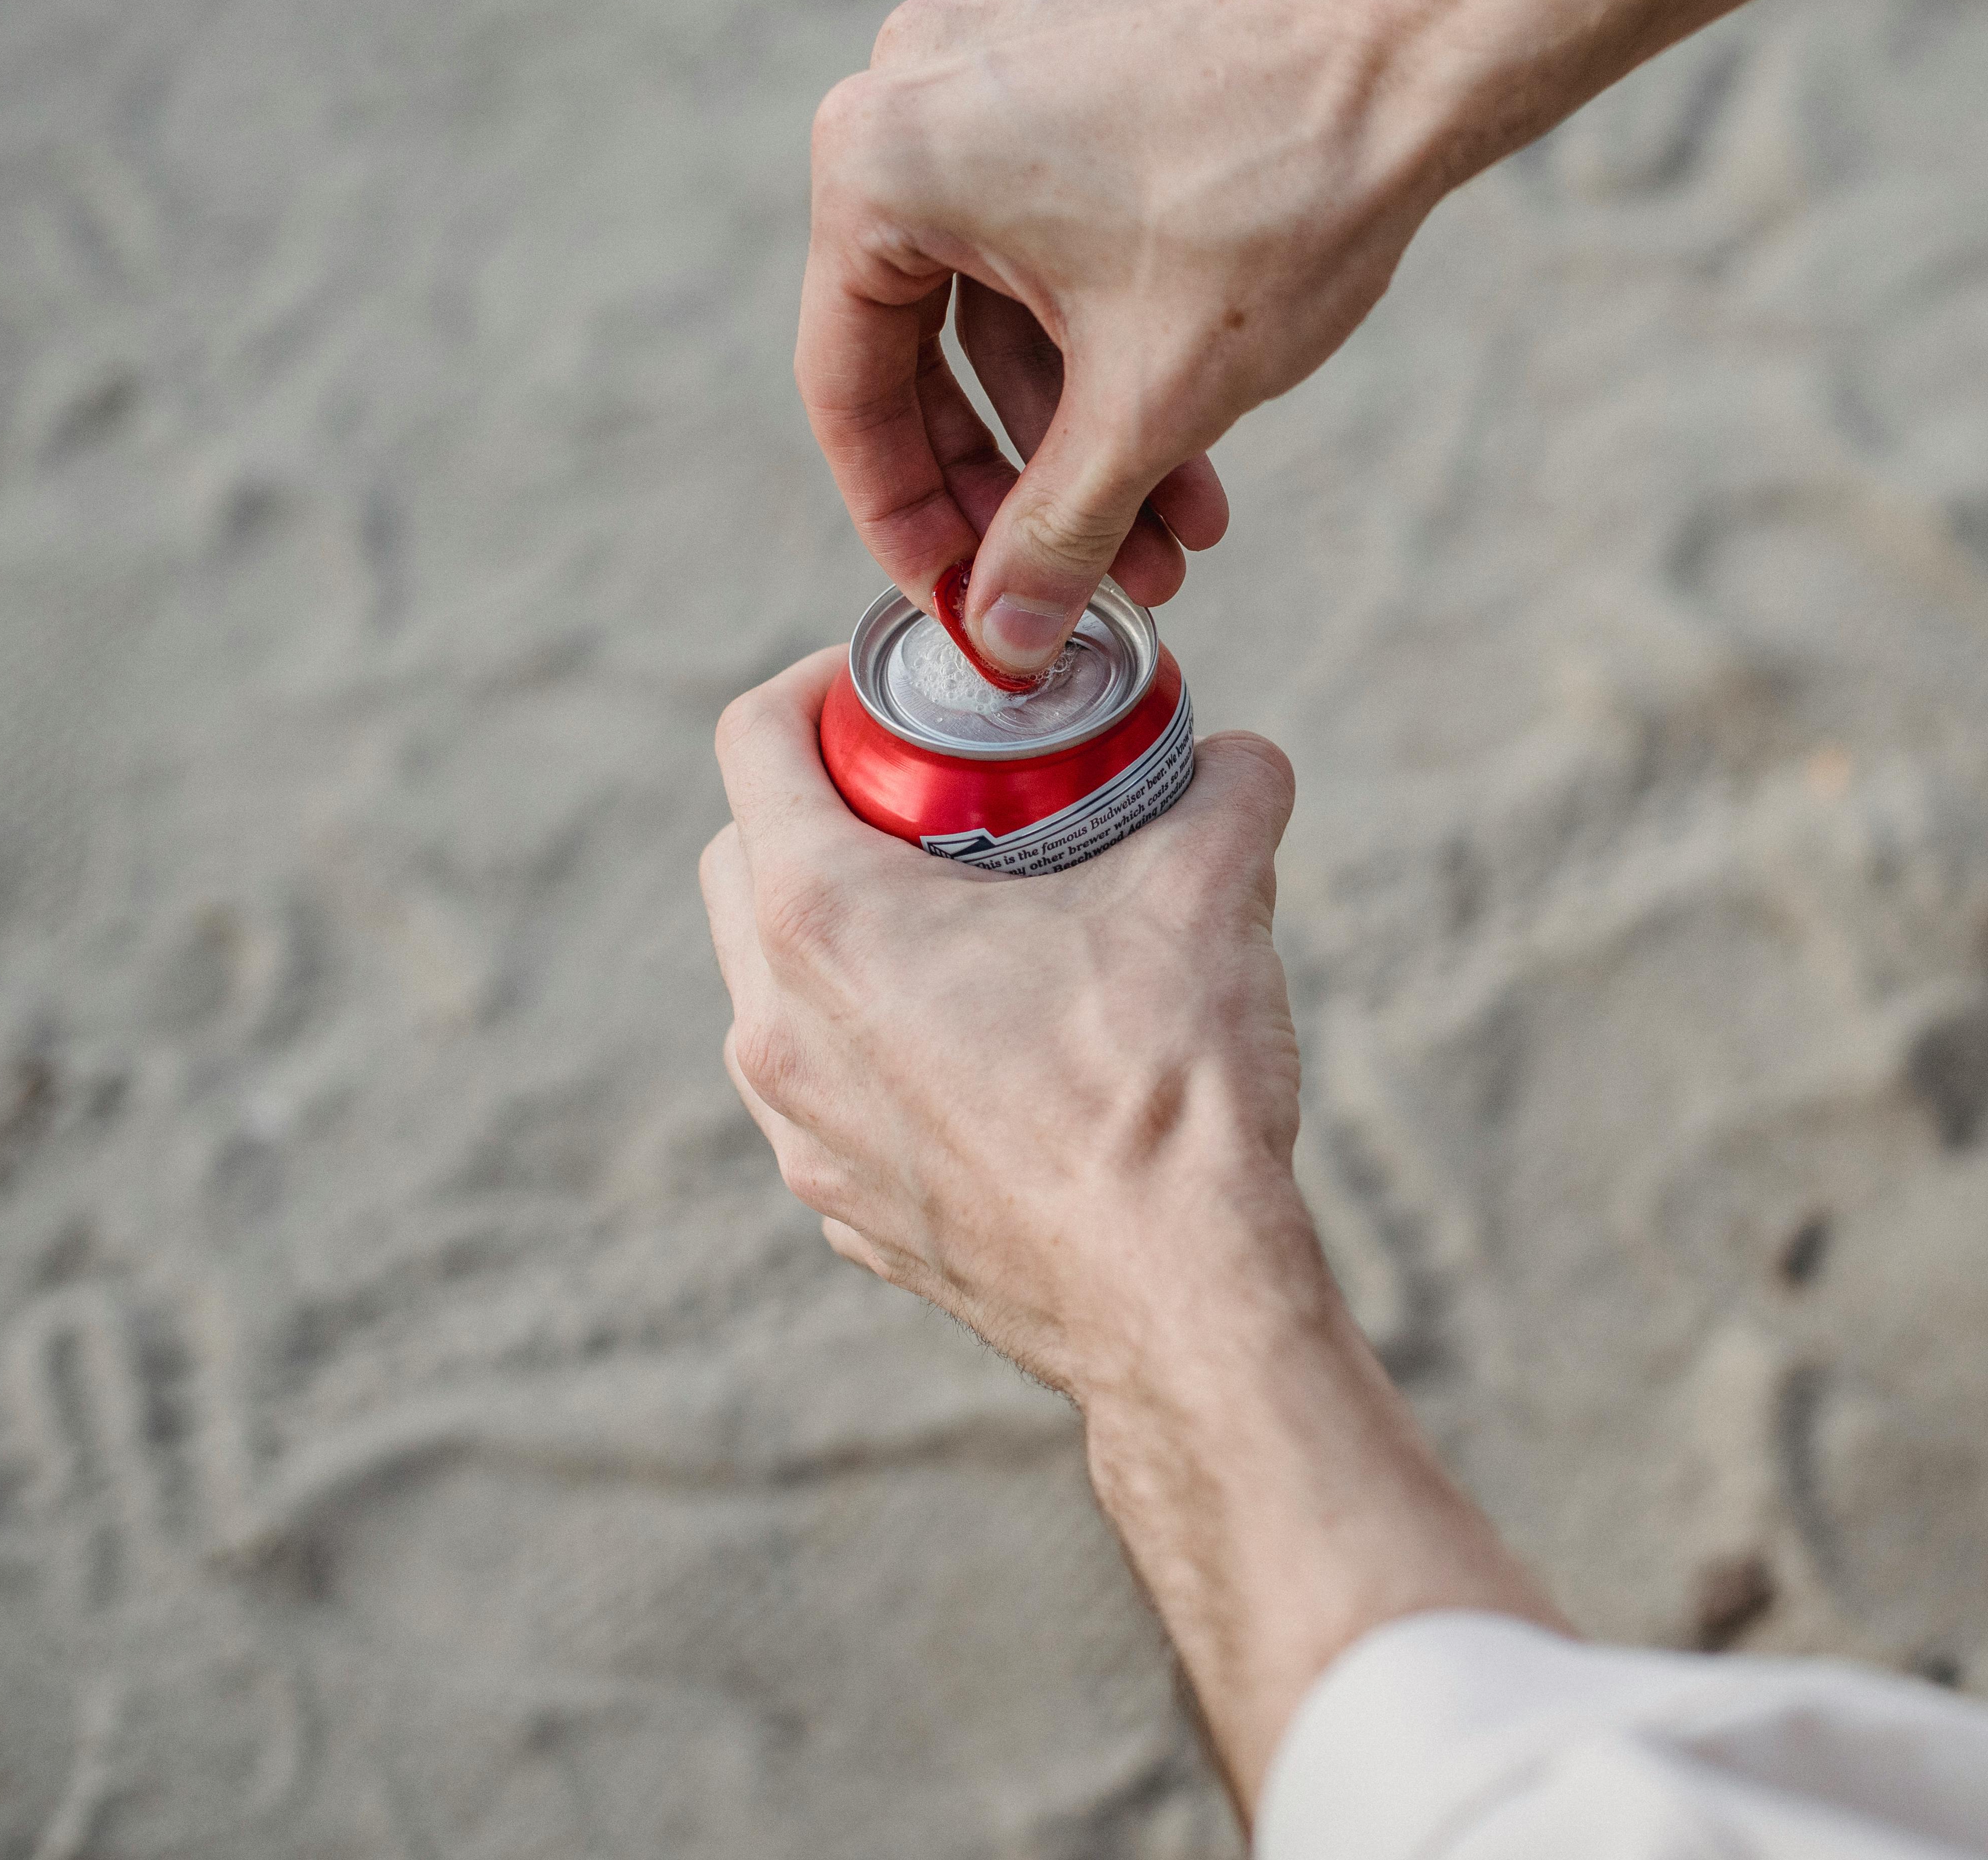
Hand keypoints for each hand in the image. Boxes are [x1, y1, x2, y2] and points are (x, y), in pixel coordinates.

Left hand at [700, 649, 1564, 1811]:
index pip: (752, 742)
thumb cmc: (1167, 1092)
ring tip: (965, 922)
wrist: (1181, 1301)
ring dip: (843, 933)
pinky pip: (826, 1090)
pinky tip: (985, 1046)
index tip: (892, 691)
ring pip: (774, 987)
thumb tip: (1243, 760)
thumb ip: (1225, 792)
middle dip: (823, 808)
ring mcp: (800, 1130)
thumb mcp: (1208, 895)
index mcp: (825, 920)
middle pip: (743, 861)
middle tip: (934, 797)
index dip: (816, 686)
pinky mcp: (844, 1209)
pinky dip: (875, 1043)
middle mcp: (776, 1024)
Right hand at [798, 0, 1443, 677]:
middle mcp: (906, 103)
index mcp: (879, 163)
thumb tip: (1000, 642)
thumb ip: (1057, 535)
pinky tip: (1188, 469)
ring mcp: (986, 87)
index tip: (958, 608)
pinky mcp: (1062, 93)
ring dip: (1083, 447)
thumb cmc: (1275, 198)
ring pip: (1001, 319)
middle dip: (1021, 495)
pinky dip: (1105, 362)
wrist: (1416, 59)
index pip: (851, 389)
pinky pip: (1047, 259)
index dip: (906, 522)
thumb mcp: (1148, 405)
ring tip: (1172, 554)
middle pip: (924, 359)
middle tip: (1075, 601)